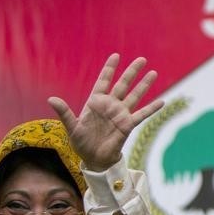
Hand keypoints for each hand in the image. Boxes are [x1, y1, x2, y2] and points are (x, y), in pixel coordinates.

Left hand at [48, 54, 163, 170]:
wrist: (94, 159)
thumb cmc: (81, 142)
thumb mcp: (71, 127)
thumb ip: (64, 112)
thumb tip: (51, 99)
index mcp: (95, 102)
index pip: (104, 81)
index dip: (109, 69)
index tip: (116, 56)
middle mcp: (110, 105)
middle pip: (123, 84)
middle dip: (132, 72)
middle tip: (142, 59)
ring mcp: (120, 114)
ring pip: (135, 96)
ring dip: (144, 85)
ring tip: (153, 73)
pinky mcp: (128, 125)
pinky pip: (142, 115)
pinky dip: (152, 109)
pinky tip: (162, 102)